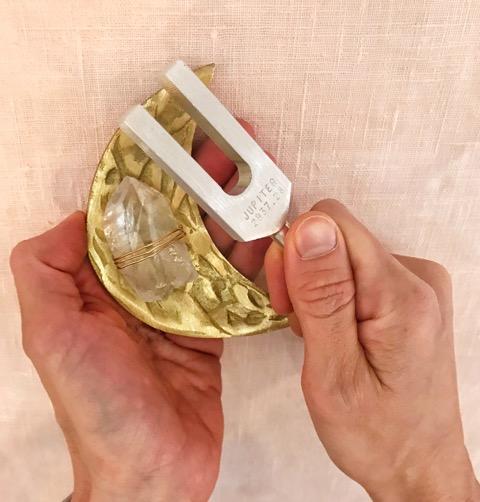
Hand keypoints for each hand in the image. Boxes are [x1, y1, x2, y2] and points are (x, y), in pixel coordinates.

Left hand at [10, 121, 269, 501]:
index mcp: (101, 281)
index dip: (150, 171)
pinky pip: (233, 283)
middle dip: (201, 179)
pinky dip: (250, 257)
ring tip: (258, 177)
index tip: (176, 135)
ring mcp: (181, 305)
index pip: (126, 211)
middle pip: (175, 221)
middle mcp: (141, 287)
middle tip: (232, 143)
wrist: (151, 474)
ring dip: (231, 210)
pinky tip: (269, 231)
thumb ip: (46, 270)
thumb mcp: (51, 336)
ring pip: (208, 246)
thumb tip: (77, 213)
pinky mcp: (212, 327)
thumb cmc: (99, 408)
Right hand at [265, 200, 479, 500]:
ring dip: (317, 289)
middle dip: (304, 275)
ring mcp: (416, 283)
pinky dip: (333, 295)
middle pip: (336, 236)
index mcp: (402, 295)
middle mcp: (418, 277)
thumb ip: (321, 296)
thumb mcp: (333, 373)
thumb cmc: (376, 434)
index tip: (288, 301)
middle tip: (302, 326)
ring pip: (340, 252)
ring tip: (320, 336)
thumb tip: (310, 226)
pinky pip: (354, 269)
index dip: (296, 254)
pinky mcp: (409, 291)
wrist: (417, 464)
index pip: (332, 224)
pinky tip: (336, 330)